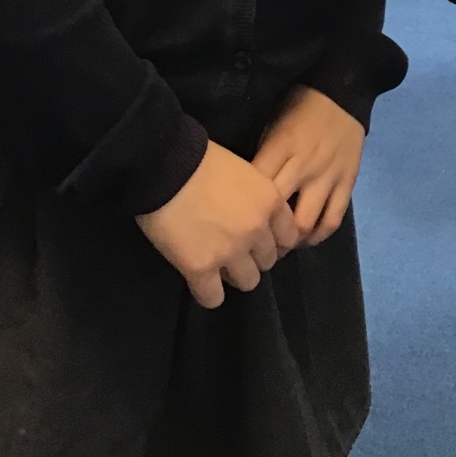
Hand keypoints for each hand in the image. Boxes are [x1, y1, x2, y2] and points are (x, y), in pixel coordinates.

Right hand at [136, 140, 297, 308]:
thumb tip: (251, 213)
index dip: (273, 240)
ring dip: (234, 275)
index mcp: (270, 201)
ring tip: (217, 266)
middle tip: (233, 250)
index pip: (289, 237)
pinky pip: (213, 298)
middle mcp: (257, 230)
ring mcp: (230, 252)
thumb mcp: (244, 170)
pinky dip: (208, 294)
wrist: (166, 164)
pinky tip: (200, 282)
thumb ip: (255, 197)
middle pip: (268, 261)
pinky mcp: (200, 268)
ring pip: (248, 282)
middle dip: (253, 257)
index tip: (259, 240)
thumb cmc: (201, 158)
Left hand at [254, 86, 365, 247]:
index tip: (234, 224)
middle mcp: (303, 167)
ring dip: (290, 241)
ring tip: (280, 244)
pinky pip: (333, 218)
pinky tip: (307, 238)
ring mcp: (327, 177)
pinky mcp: (347, 183)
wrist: (342, 92)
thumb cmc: (299, 106)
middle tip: (254, 244)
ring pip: (306, 223)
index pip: (256, 190)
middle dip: (264, 235)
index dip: (243, 213)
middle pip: (278, 215)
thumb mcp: (271, 123)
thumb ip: (263, 157)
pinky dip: (319, 235)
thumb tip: (244, 189)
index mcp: (280, 148)